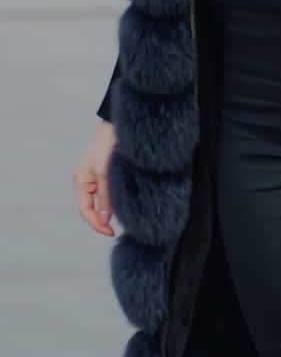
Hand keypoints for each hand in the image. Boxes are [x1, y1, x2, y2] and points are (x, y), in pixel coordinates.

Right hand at [73, 121, 116, 235]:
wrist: (119, 124)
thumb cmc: (108, 143)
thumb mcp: (105, 173)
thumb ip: (105, 197)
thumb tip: (105, 220)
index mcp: (81, 180)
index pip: (86, 210)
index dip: (97, 224)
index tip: (110, 232)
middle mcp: (87, 180)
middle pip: (92, 208)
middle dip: (103, 219)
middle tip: (117, 228)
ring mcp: (96, 176)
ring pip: (101, 201)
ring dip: (109, 210)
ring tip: (122, 217)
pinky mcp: (106, 172)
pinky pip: (108, 192)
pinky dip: (114, 200)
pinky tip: (124, 203)